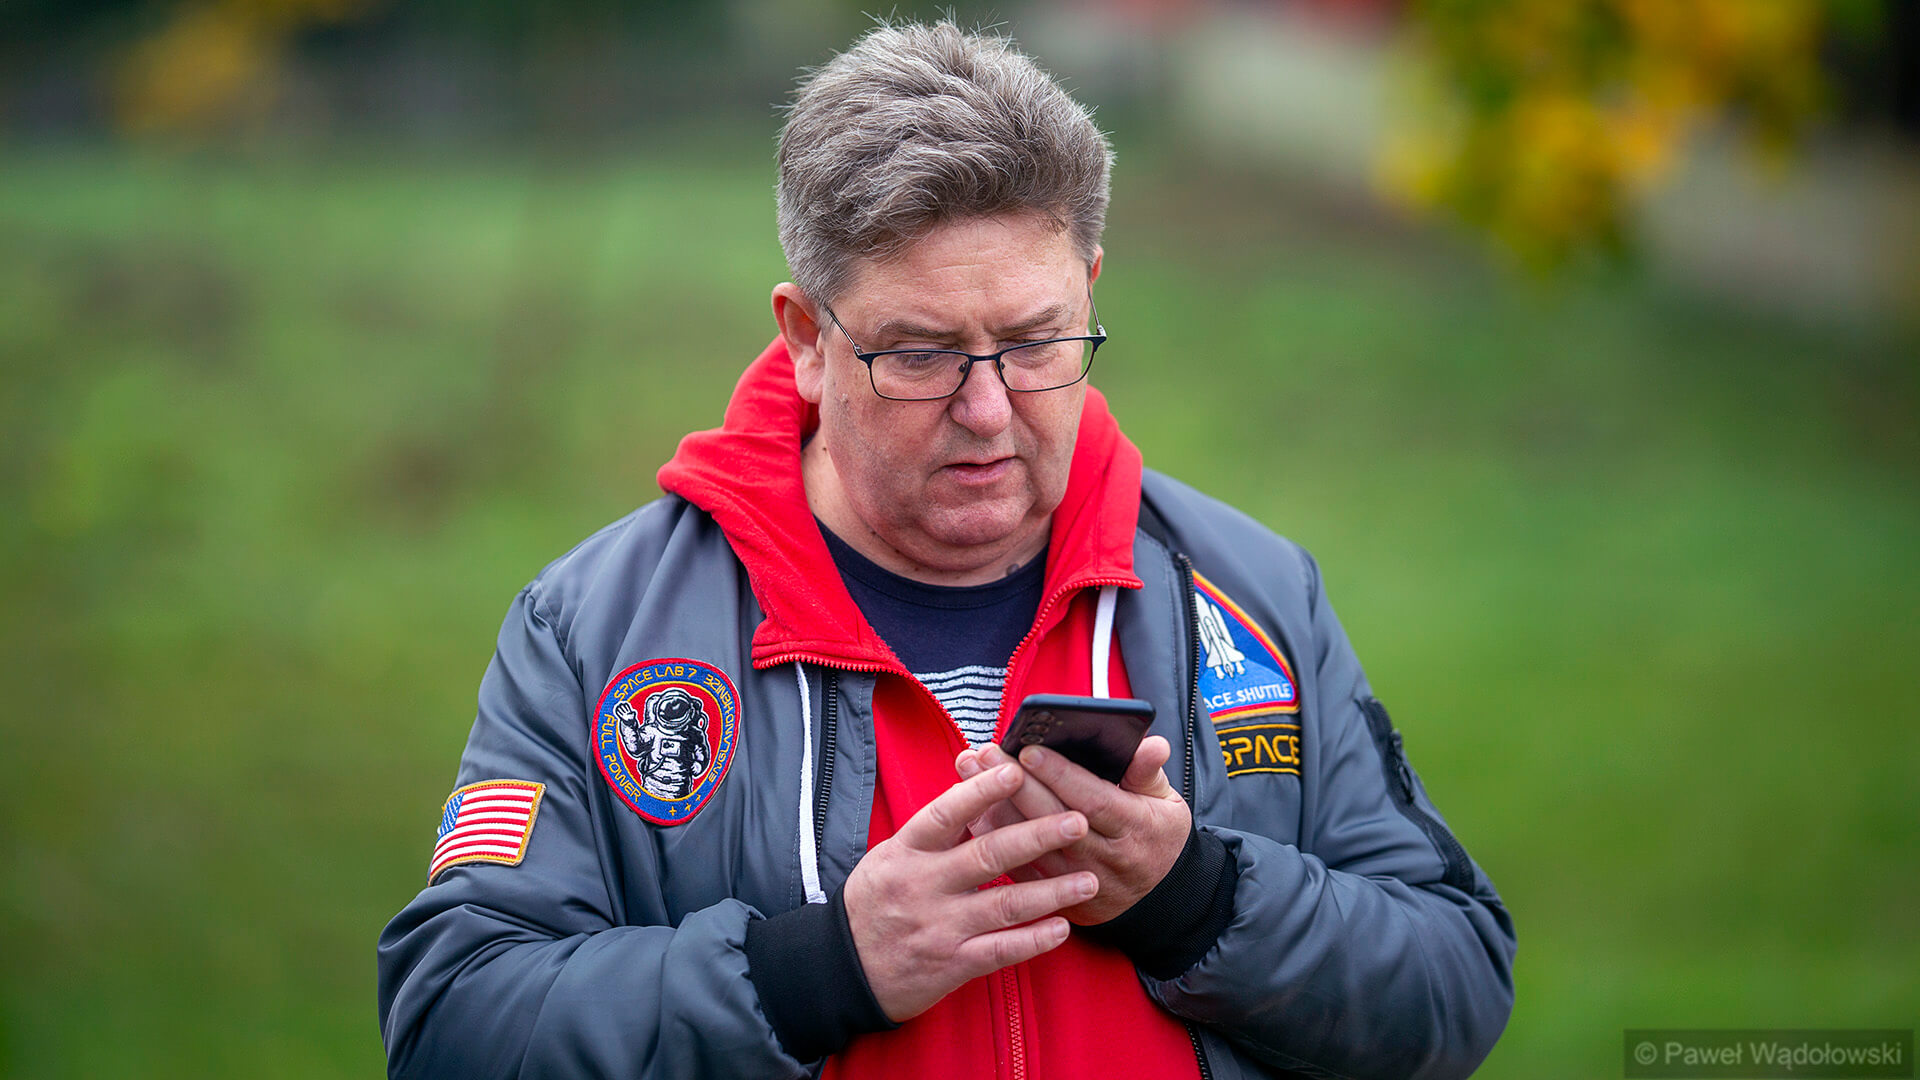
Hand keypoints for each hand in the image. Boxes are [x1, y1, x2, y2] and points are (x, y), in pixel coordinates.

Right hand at [842, 762, 1099, 1021]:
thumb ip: (935, 830)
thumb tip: (977, 785)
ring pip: (1004, 905)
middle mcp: (922, 886)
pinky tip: (1063, 928)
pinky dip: (1034, 940)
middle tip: (1077, 821)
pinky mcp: (950, 964)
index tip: (1017, 770)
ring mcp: (938, 927)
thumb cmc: (874, 903)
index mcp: (905, 851)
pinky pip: (1000, 951)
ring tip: (1089, 879)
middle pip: (987, 855)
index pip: (945, 812)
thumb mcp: (891, 856)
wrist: (842, 971)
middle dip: (1037, 836)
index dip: (981, 791)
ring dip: (1051, 892)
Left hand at [955, 736, 1190, 923]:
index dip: (1059, 775)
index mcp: (1133, 828)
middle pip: (1052, 820)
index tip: (1028, 749)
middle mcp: (1103, 858)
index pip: (1093, 799)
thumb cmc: (1156, 838)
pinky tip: (971, 809)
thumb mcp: (1164, 803)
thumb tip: (1152, 744)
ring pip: (1029, 845)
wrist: (1159, 901)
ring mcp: (1076, 882)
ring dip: (994, 807)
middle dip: (1016, 784)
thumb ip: (1148, 772)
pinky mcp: (1055, 897)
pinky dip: (993, 838)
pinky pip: (1018, 868)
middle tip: (986, 753)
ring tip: (970, 771)